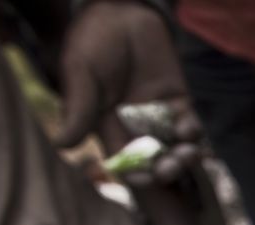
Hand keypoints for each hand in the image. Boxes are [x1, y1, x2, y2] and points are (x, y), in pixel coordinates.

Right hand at [55, 0, 201, 184]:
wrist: (118, 9)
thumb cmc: (91, 40)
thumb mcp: (81, 74)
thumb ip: (78, 110)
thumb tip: (62, 145)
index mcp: (107, 126)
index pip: (125, 162)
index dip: (137, 175)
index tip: (148, 178)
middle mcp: (134, 125)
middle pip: (154, 159)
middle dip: (166, 168)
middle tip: (173, 165)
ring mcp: (158, 113)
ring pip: (175, 146)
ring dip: (185, 155)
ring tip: (189, 153)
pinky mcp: (177, 98)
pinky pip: (189, 123)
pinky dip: (193, 132)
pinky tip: (190, 130)